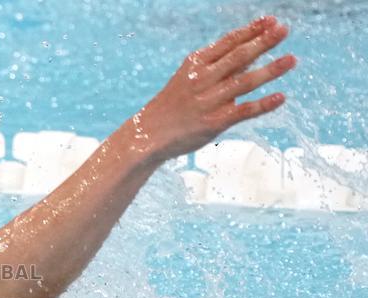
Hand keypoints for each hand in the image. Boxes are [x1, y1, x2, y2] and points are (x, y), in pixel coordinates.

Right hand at [127, 16, 296, 162]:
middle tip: (284, 30)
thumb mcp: (188, 78)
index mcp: (196, 64)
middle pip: (239, 57)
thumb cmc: (172, 104)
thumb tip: (250, 54)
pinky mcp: (214, 122)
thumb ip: (218, 67)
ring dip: (271, 69)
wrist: (147, 134)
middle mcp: (202, 79)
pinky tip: (281, 97)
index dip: (252, 31)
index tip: (271, 21)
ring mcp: (209, 101)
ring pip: (245, 82)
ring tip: (292, 59)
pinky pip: (243, 111)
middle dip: (264, 42)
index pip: (229, 42)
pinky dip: (263, 105)